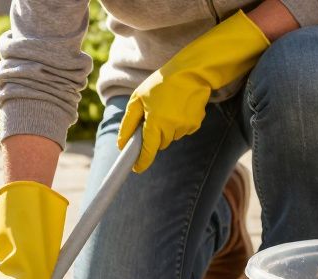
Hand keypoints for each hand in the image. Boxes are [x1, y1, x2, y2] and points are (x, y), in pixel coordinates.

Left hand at [118, 11, 270, 172]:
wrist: (192, 71)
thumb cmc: (161, 83)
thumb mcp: (138, 99)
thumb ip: (128, 123)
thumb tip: (122, 144)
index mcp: (156, 123)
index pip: (147, 151)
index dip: (141, 162)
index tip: (136, 168)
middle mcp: (172, 128)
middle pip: (159, 144)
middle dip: (154, 135)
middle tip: (152, 116)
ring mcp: (185, 127)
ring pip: (170, 137)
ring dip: (166, 128)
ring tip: (167, 106)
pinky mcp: (195, 124)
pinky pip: (182, 130)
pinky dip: (178, 123)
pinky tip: (179, 107)